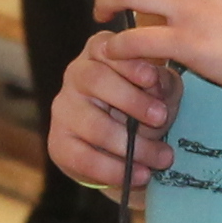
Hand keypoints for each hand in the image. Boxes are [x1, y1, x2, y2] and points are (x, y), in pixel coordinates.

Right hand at [49, 26, 180, 196]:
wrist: (127, 149)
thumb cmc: (146, 108)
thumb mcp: (163, 90)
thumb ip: (163, 83)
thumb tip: (156, 83)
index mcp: (100, 52)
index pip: (106, 47)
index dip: (128, 63)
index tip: (151, 78)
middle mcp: (76, 75)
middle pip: (94, 80)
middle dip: (131, 101)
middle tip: (161, 118)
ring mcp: (63, 109)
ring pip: (93, 125)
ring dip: (132, 145)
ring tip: (162, 157)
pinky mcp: (59, 143)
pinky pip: (84, 158)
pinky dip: (115, 170)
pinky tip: (142, 175)